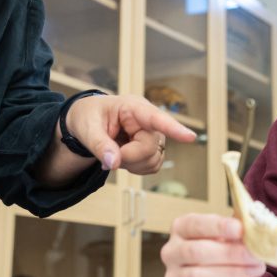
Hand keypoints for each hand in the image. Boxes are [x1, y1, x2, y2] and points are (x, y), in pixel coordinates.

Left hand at [65, 95, 195, 173]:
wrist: (88, 121)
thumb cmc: (88, 117)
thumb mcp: (87, 128)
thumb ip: (99, 145)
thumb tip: (112, 163)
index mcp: (132, 107)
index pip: (155, 118)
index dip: (174, 128)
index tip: (190, 137)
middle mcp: (148, 120)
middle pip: (150, 147)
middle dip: (128, 157)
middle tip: (109, 155)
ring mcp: (153, 134)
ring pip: (154, 160)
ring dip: (132, 164)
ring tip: (116, 152)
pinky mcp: (153, 148)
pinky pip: (153, 166)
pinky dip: (137, 168)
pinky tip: (125, 158)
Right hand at [163, 214, 265, 276]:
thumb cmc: (217, 249)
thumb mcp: (224, 235)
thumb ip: (236, 232)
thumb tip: (254, 231)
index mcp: (181, 228)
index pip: (194, 224)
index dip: (218, 226)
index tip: (240, 229)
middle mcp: (171, 252)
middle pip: (195, 251)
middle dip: (229, 253)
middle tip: (255, 255)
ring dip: (230, 273)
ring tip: (255, 270)